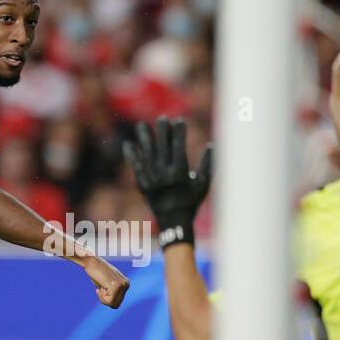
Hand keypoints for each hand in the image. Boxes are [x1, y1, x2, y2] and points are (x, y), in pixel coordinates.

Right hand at [84, 255, 128, 308]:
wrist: (90, 261)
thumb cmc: (95, 271)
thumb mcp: (106, 282)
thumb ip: (111, 291)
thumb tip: (114, 305)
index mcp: (125, 283)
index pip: (117, 302)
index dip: (107, 297)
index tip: (102, 286)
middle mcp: (126, 284)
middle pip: (116, 305)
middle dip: (106, 299)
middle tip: (101, 286)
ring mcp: (122, 285)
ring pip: (112, 304)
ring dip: (103, 298)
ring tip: (101, 286)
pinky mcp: (116, 287)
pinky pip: (109, 301)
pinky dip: (101, 297)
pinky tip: (100, 287)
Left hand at [122, 116, 212, 247]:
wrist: (174, 222)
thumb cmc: (191, 203)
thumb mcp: (203, 185)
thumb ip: (208, 165)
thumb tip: (211, 146)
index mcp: (180, 173)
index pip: (179, 146)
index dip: (179, 132)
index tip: (179, 120)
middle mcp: (165, 174)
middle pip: (162, 147)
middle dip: (162, 131)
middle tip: (162, 118)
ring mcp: (152, 179)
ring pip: (147, 153)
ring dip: (144, 138)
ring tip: (141, 125)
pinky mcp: (143, 184)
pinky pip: (136, 167)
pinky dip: (132, 155)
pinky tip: (128, 144)